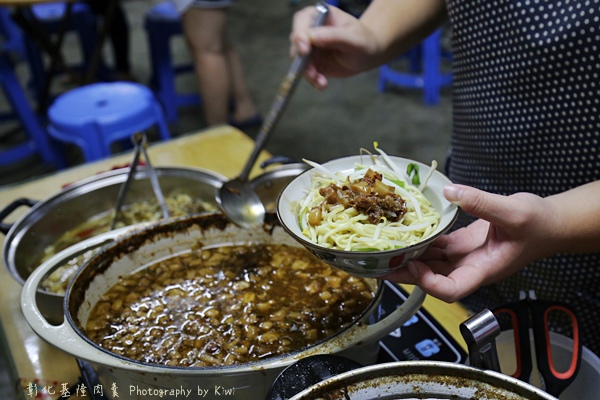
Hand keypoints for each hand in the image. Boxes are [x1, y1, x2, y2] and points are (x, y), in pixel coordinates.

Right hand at [290, 5, 378, 89]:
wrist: (368, 55)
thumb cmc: (364, 41)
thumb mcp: (353, 38)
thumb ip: (334, 36)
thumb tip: (312, 38)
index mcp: (320, 15)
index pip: (302, 21)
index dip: (300, 35)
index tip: (304, 50)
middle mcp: (311, 29)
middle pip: (296, 42)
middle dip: (302, 59)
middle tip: (312, 73)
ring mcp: (310, 47)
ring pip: (299, 60)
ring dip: (307, 73)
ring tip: (321, 82)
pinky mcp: (312, 62)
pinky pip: (306, 72)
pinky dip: (312, 80)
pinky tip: (322, 84)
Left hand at [383, 184, 562, 302]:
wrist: (549, 223)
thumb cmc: (539, 225)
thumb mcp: (513, 211)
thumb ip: (482, 203)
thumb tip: (452, 192)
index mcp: (483, 270)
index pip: (451, 288)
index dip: (429, 282)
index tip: (414, 264)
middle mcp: (469, 267)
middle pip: (431, 278)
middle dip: (404, 272)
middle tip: (377, 263)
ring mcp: (464, 256)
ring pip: (429, 261)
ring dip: (407, 256)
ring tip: (383, 247)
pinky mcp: (461, 243)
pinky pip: (436, 246)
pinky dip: (420, 240)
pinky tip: (405, 231)